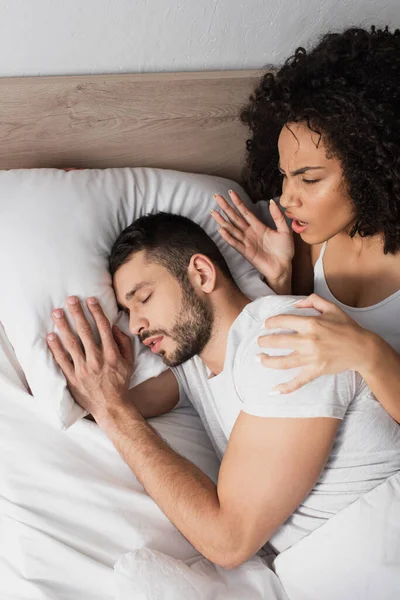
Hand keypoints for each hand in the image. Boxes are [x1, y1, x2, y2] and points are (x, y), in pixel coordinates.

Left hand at [47, 296, 133, 419]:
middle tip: (70, 299)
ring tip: (57, 313)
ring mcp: (83, 369)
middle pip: (85, 331)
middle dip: (77, 313)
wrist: (111, 406)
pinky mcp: (72, 378)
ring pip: (71, 343)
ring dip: (63, 326)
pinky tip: (50, 336)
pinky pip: (62, 360)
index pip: (103, 327)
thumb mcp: (129, 361)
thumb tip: (113, 326)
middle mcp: (97, 359)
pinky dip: (55, 347)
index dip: (96, 311)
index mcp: (111, 354)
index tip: (90, 299)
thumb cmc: (120, 382)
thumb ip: (123, 343)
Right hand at [210, 190, 293, 292]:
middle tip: (216, 197)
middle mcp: (250, 233)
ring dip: (222, 221)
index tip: (230, 192)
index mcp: (259, 226)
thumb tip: (272, 201)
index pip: (245, 212)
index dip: (238, 202)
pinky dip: (228, 237)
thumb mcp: (285, 230)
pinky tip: (220, 230)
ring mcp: (247, 242)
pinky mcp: (246, 252)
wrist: (284, 267)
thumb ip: (278, 217)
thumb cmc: (285, 251)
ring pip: (231, 229)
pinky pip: (235, 243)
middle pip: (235, 218)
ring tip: (213, 212)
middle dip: (226, 207)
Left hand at [257, 294, 372, 393]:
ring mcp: (311, 358)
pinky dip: (285, 388)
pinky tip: (273, 391)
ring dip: (267, 361)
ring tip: (258, 358)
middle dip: (264, 341)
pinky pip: (297, 382)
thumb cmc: (347, 327)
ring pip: (283, 362)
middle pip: (278, 341)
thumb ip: (312, 300)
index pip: (283, 321)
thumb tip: (295, 304)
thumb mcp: (331, 307)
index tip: (266, 325)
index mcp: (311, 323)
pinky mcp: (315, 371)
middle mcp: (308, 341)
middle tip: (259, 341)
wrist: (362, 348)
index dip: (270, 322)